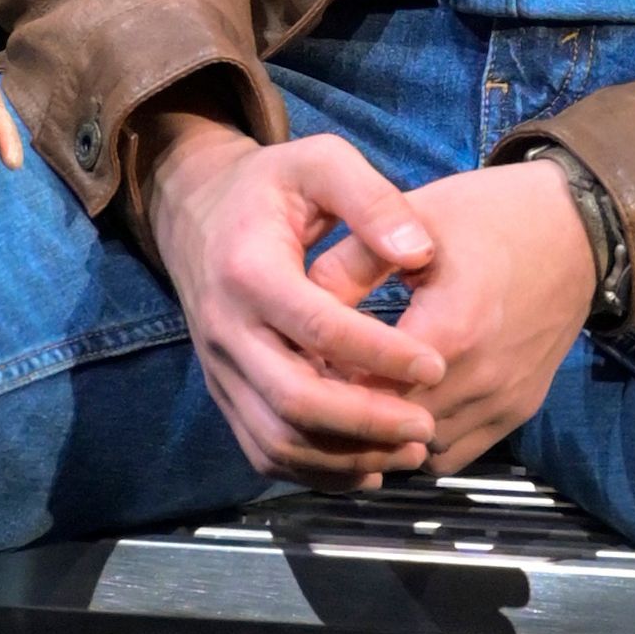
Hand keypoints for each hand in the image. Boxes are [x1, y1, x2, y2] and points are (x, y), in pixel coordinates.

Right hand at [140, 121, 447, 487]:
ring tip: (410, 450)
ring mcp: (220, 370)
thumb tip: (419, 253)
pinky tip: (371, 467)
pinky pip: (264, 451)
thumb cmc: (272, 187)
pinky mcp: (225, 394)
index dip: (382, 352)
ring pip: (278, 439)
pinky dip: (318, 471)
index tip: (437, 364)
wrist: (197, 214)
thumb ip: (372, 200)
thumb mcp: (320, 162)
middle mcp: (225, 330)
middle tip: (427, 424)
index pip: (319, 327)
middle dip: (367, 421)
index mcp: (248, 270)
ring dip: (346, 457)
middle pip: (294, 399)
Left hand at [305, 155, 596, 471]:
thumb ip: (351, 262)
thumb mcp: (414, 220)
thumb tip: (295, 305)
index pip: (367, 388)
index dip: (327, 381)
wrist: (577, 232)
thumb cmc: (489, 217)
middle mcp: (482, 379)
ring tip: (357, 398)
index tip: (302, 361)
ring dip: (386, 435)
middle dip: (350, 414)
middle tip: (321, 385)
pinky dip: (423, 443)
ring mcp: (504, 402)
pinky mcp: (518, 412)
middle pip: (392, 429)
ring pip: (421, 452)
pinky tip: (400, 408)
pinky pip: (456, 455)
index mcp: (452, 329)